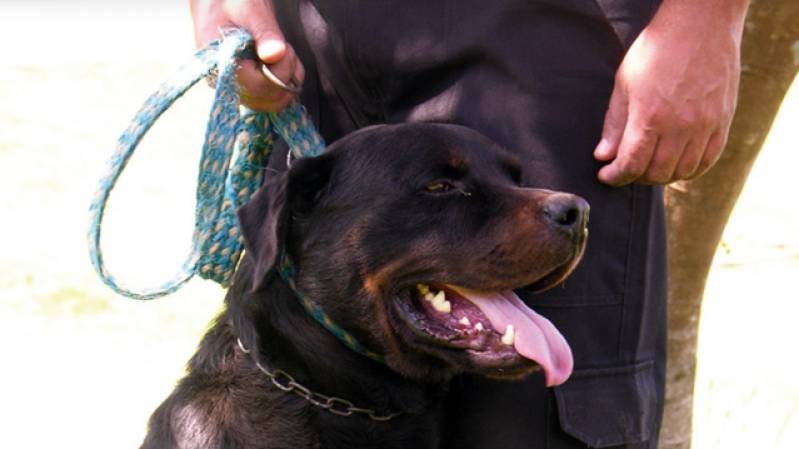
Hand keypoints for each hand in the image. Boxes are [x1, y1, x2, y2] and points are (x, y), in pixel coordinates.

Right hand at [190, 0, 303, 111]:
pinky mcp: (250, 86)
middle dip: (286, 74)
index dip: (278, 73)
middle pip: (268, 100)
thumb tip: (276, 54)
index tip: (282, 48)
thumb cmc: (230, 1)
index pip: (257, 88)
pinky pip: (277, 96)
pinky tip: (282, 59)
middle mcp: (227, 83)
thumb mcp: (249, 9)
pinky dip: (289, 78)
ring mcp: (239, 87)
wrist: (220, 1)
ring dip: (289, 76)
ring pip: (276, 101)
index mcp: (219, 65)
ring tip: (280, 50)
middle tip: (283, 47)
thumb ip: (264, 32)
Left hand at [594, 1, 747, 185]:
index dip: (615, 176)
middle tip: (626, 169)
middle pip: (657, 173)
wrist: (700, 25)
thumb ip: (615, 123)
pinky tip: (677, 164)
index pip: (631, 164)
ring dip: (662, 176)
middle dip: (636, 177)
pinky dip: (690, 169)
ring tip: (649, 167)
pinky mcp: (722, 121)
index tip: (606, 175)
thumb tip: (604, 155)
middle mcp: (680, 127)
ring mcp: (705, 126)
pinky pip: (708, 160)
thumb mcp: (625, 83)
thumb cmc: (658, 49)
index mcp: (650, 117)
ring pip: (682, 171)